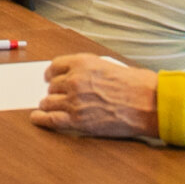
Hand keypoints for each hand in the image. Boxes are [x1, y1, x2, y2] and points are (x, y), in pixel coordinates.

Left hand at [33, 54, 157, 139]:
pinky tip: (37, 118)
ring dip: (48, 104)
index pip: (55, 66)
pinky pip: (50, 119)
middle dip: (55, 91)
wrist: (148, 103)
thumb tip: (72, 78)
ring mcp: (73, 101)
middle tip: (58, 96)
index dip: (51, 74)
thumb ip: (87, 70)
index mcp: (82, 63)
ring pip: (48, 102)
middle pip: (52, 86)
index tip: (50, 78)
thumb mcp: (107, 65)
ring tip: (49, 107)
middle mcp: (74, 80)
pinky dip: (41, 119)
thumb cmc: (135, 84)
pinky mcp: (77, 120)